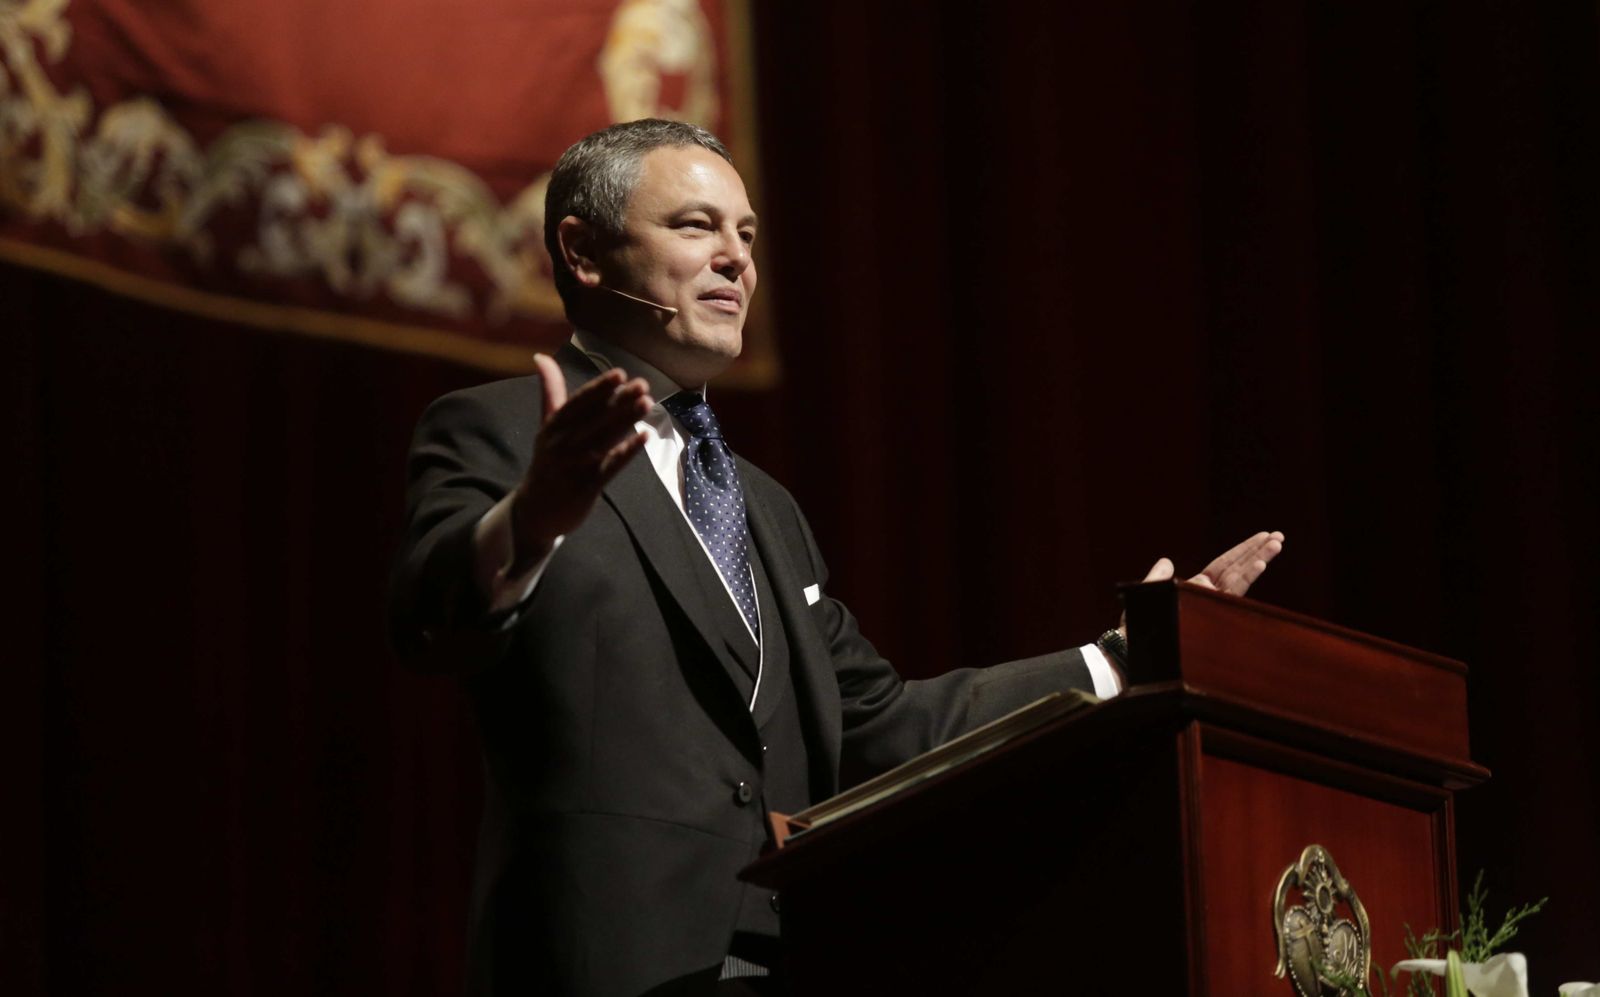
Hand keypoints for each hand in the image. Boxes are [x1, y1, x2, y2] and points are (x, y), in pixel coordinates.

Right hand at [508, 354, 651, 568]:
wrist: (535, 511)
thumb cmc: (547, 463)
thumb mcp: (546, 428)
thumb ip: (550, 393)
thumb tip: (541, 357)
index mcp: (552, 427)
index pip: (577, 403)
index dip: (599, 389)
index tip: (620, 374)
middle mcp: (561, 444)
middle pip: (594, 419)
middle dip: (619, 401)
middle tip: (643, 384)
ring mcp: (574, 466)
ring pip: (603, 439)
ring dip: (625, 420)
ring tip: (647, 403)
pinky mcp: (586, 487)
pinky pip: (609, 466)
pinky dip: (626, 451)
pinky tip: (644, 437)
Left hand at [1119, 531, 1284, 633]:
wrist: (1132, 646)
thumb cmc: (1137, 624)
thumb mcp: (1145, 593)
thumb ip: (1157, 577)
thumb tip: (1167, 561)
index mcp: (1194, 586)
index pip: (1225, 564)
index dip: (1243, 550)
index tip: (1263, 536)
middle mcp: (1207, 594)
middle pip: (1237, 568)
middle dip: (1258, 551)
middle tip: (1279, 536)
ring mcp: (1210, 603)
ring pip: (1240, 578)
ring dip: (1258, 560)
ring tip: (1276, 545)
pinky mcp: (1211, 612)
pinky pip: (1232, 593)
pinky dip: (1246, 578)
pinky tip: (1259, 564)